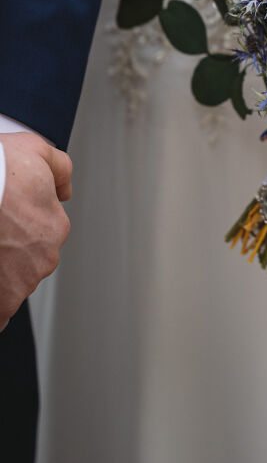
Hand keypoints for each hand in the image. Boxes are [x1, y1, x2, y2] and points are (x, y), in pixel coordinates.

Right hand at [0, 133, 72, 330]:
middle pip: (25, 260)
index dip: (17, 225)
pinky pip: (0, 312)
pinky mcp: (3, 301)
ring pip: (10, 283)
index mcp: (54, 226)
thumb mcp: (35, 150)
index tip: (3, 221)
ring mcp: (20, 282)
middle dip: (8, 251)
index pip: (41, 232)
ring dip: (0, 273)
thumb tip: (64, 187)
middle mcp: (43, 257)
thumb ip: (59, 168)